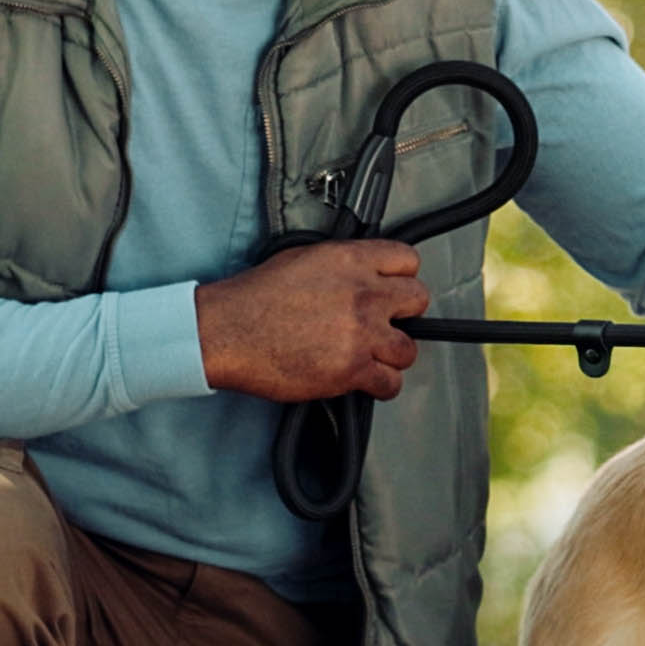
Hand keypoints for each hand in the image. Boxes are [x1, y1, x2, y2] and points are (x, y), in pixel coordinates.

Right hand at [197, 241, 427, 401]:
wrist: (226, 331)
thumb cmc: (253, 298)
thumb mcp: (301, 259)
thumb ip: (340, 266)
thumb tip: (358, 274)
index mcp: (349, 261)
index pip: (407, 260)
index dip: (402, 278)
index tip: (394, 291)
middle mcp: (362, 294)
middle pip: (418, 301)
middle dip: (404, 314)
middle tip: (385, 323)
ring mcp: (361, 333)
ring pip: (408, 349)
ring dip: (392, 355)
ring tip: (372, 356)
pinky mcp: (352, 369)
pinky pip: (390, 383)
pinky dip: (381, 386)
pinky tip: (364, 380)